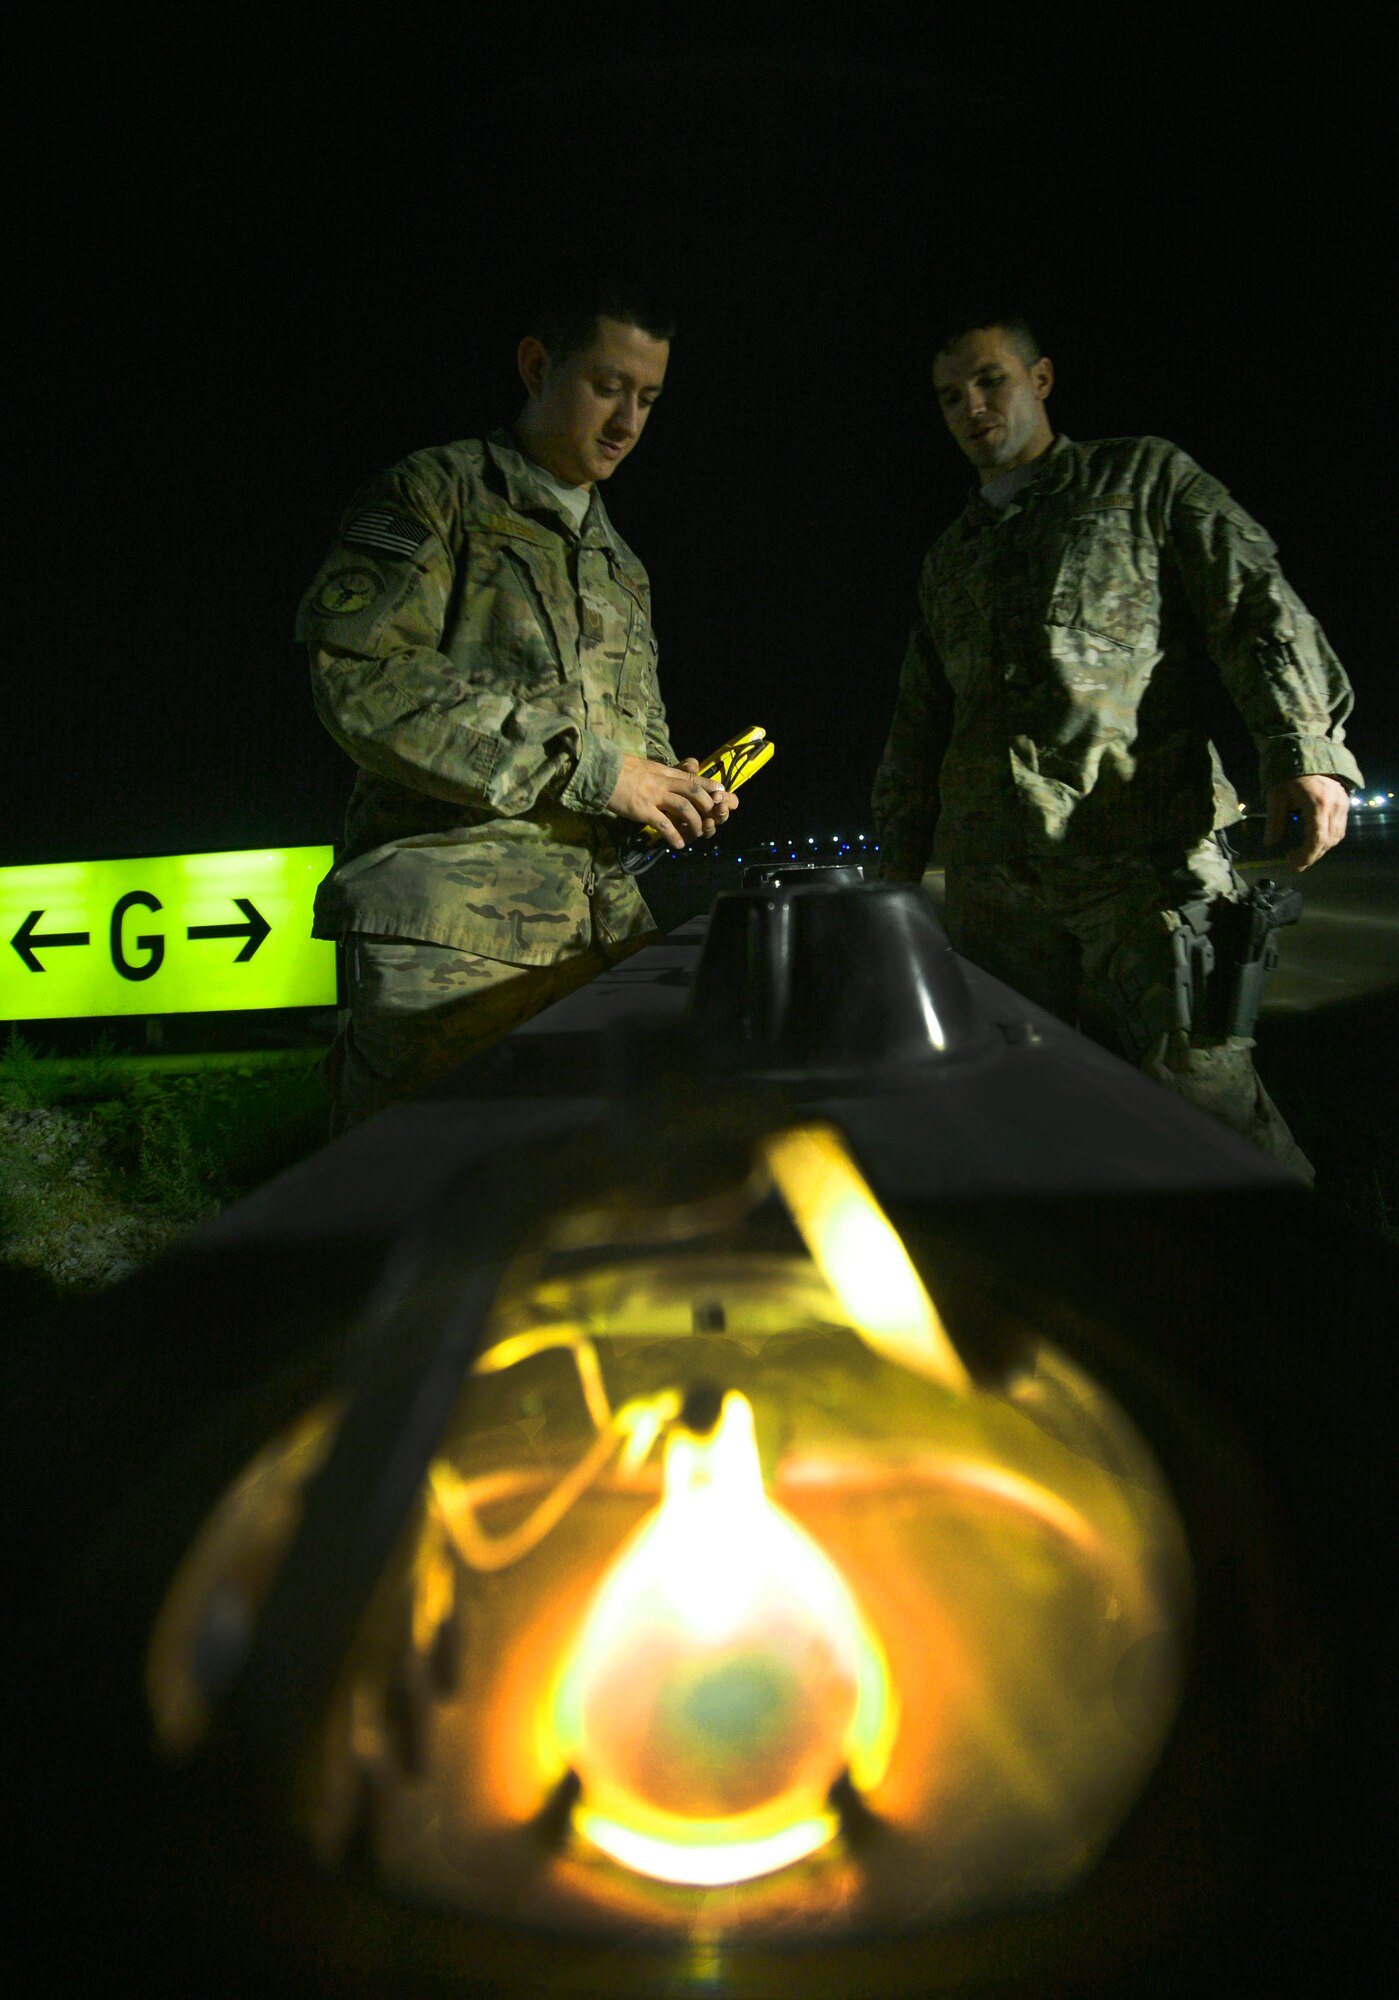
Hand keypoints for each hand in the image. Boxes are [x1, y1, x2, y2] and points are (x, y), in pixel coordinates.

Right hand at [607, 754, 740, 849]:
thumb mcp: (642, 766)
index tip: (722, 791)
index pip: (690, 777)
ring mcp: (653, 796)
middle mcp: (662, 782)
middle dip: (707, 804)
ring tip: (698, 833)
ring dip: (694, 822)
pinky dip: (674, 835)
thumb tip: (666, 777)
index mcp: (662, 771)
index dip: (708, 784)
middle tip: (713, 817)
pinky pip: (663, 824)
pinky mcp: (642, 809)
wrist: (599, 772)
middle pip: (693, 791)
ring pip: (684, 807)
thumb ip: (657, 772)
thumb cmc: (617, 769)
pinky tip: (679, 844)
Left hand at [1264, 775, 1349, 870]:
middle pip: (1328, 841)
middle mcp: (1334, 805)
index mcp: (1317, 803)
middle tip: (1294, 863)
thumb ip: (1274, 820)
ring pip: (1337, 836)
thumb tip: (1269, 842)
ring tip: (1302, 854)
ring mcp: (1342, 803)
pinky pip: (1340, 828)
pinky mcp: (1345, 802)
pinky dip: (1328, 839)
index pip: (1317, 838)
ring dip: (1320, 849)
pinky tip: (1313, 842)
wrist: (1308, 754)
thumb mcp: (1276, 796)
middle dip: (1312, 856)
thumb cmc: (1288, 774)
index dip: (1306, 855)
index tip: (1292, 863)